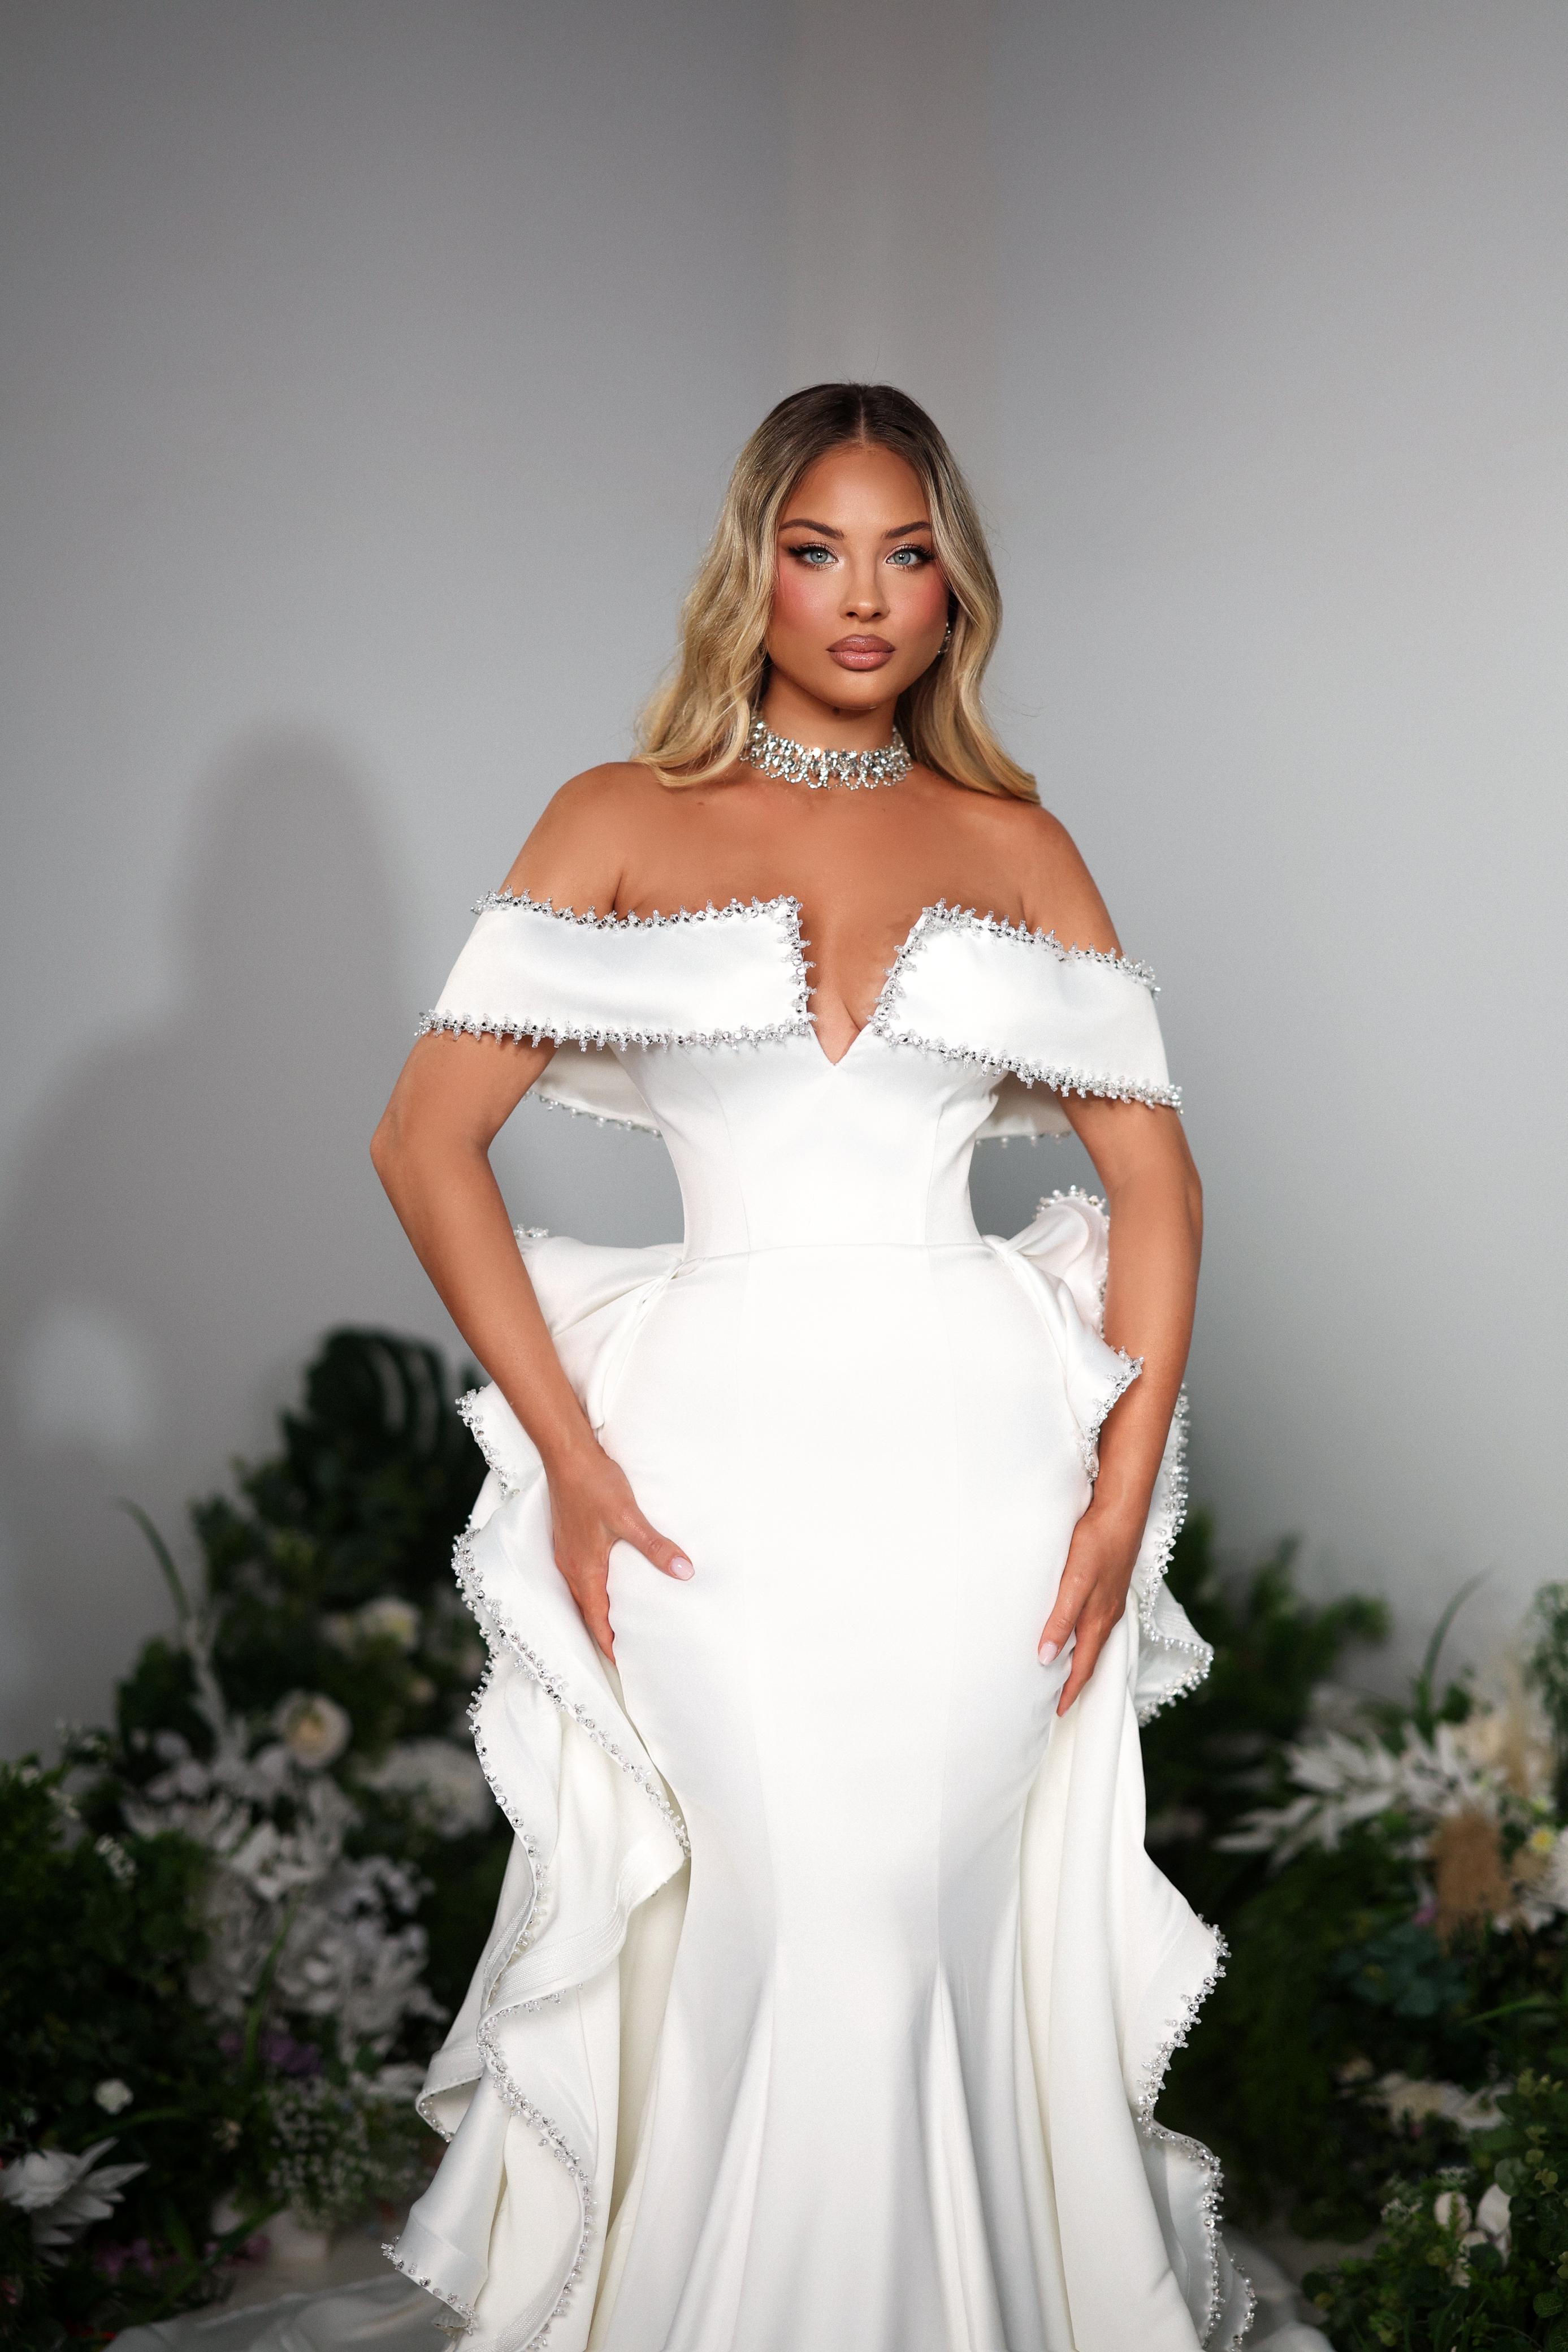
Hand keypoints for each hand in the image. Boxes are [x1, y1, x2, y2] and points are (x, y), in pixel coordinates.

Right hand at [544, 1438, 691, 1659]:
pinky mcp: (568, 1538)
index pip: (597, 1621)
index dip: (610, 1645)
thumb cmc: (595, 1485)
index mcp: (585, 1570)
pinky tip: (610, 1581)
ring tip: (620, 1623)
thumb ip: (656, 1547)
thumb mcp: (629, 1517)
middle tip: (627, 1651)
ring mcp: (567, 1552)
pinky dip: (595, 1588)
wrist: (567, 1455)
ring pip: (583, 1593)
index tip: (624, 1665)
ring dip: (599, 1611)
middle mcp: (571, 1567)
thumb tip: (684, 1572)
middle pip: (587, 1612)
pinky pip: (581, 1574)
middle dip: (605, 1633)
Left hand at [1037, 1503, 1139, 1714]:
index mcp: (1098, 1620)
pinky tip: (1077, 1630)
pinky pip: (1097, 1622)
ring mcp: (1110, 1601)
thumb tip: (1046, 1657)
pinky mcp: (1109, 1586)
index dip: (1070, 1691)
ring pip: (1093, 1640)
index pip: (1083, 1666)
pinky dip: (1085, 1637)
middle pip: (1090, 1658)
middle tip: (1058, 1701)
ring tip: (1064, 1673)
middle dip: (1076, 1682)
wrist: (1121, 1511)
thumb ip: (1061, 1620)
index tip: (1057, 1712)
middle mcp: (1107, 1615)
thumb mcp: (1074, 1583)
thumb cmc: (1096, 1543)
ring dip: (1080, 1660)